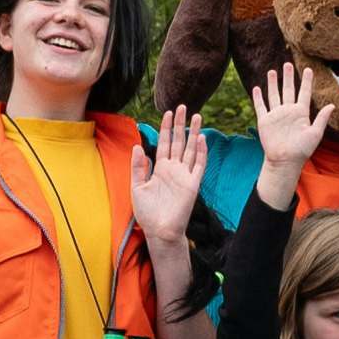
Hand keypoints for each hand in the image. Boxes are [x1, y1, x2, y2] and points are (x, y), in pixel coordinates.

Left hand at [131, 108, 210, 243]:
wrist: (159, 231)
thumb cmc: (147, 213)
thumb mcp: (137, 187)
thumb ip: (137, 167)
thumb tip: (137, 146)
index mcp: (160, 169)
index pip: (164, 143)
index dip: (166, 128)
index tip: (168, 113)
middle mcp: (174, 169)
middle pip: (178, 142)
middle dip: (180, 125)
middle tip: (183, 107)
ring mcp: (184, 176)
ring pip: (190, 149)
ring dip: (194, 133)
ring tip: (197, 117)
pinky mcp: (192, 184)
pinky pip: (198, 165)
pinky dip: (200, 152)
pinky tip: (201, 138)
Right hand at [254, 57, 334, 177]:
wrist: (285, 161)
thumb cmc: (302, 150)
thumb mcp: (315, 134)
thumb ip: (322, 119)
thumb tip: (332, 105)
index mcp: (301, 113)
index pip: (304, 93)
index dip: (306, 81)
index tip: (308, 69)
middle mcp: (288, 111)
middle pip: (288, 90)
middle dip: (288, 77)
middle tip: (287, 64)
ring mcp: (276, 115)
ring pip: (274, 94)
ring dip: (273, 83)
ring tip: (272, 71)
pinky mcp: (265, 121)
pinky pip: (261, 106)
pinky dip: (258, 97)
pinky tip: (257, 87)